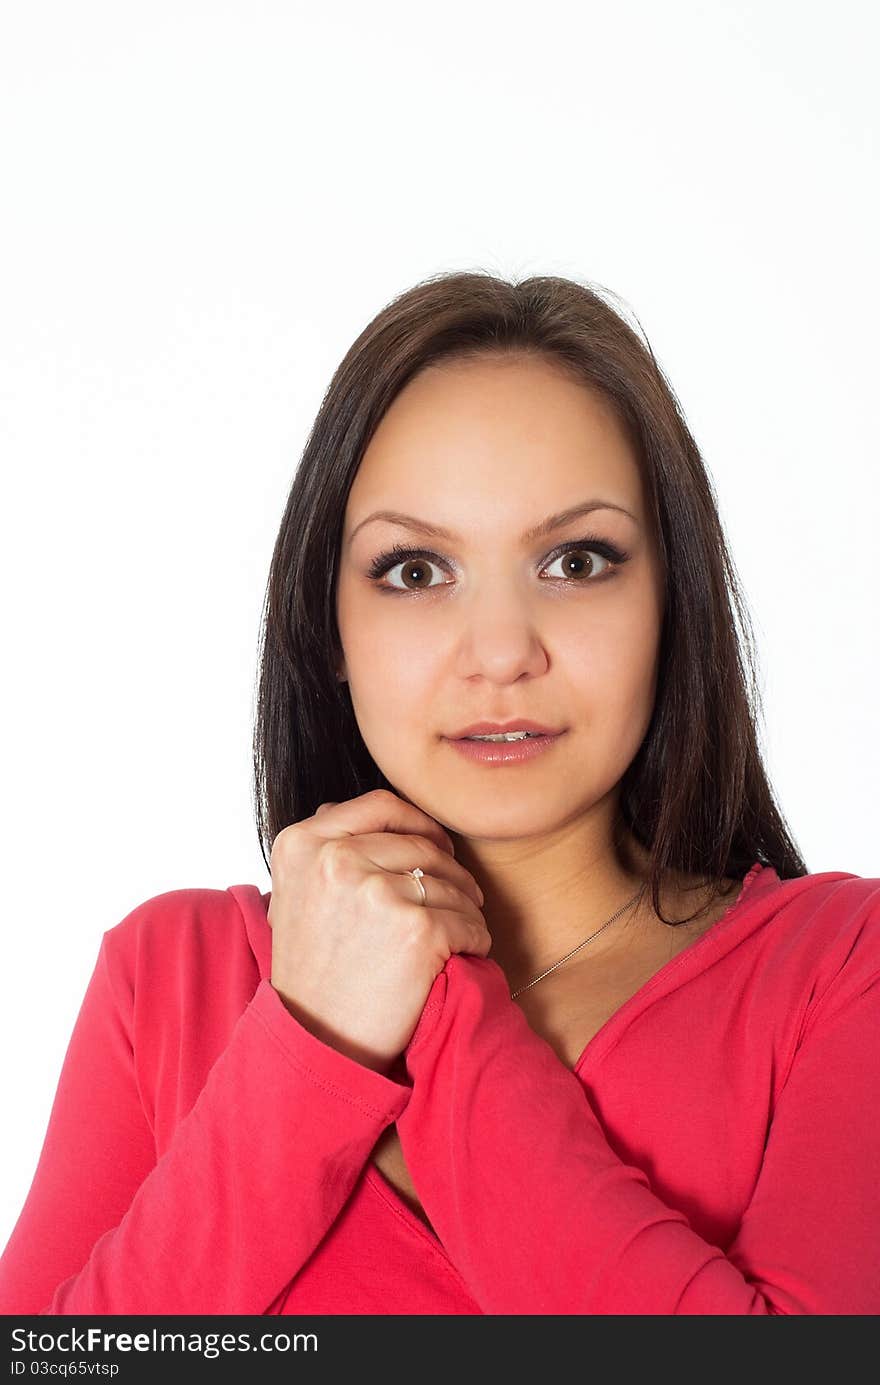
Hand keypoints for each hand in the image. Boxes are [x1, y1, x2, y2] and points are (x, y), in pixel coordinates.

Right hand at [268, 788, 489, 1072]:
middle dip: (450, 870)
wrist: (316, 1044)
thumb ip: (326, 847)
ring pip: (452, 882)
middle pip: (423, 844)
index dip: (419, 823)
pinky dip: (476, 938)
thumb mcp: (295, 894)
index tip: (436, 846)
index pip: (382, 805)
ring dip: (467, 906)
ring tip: (461, 929)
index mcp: (302, 843)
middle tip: (461, 896)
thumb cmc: (312, 972)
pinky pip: (469, 921)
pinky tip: (468, 953)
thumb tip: (370, 811)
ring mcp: (377, 892)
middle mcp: (336, 859)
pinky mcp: (417, 930)